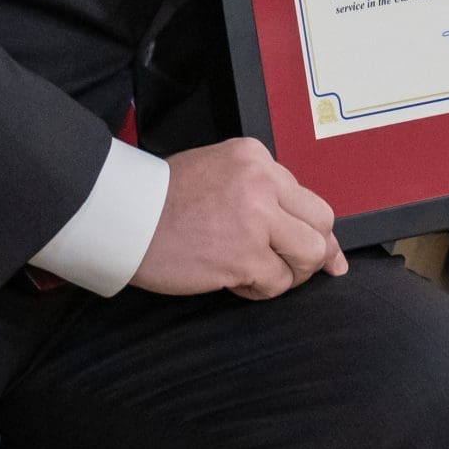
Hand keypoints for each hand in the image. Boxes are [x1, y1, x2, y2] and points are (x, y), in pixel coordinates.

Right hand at [131, 137, 349, 298]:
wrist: (125, 215)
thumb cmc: (162, 199)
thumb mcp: (218, 173)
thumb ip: (259, 193)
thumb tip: (304, 228)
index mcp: (256, 158)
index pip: (306, 195)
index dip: (313, 228)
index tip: (323, 250)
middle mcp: (262, 182)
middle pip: (321, 222)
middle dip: (314, 251)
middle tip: (296, 266)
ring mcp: (255, 219)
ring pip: (310, 253)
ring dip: (290, 272)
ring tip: (259, 273)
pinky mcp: (244, 255)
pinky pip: (277, 281)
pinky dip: (260, 289)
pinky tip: (235, 282)